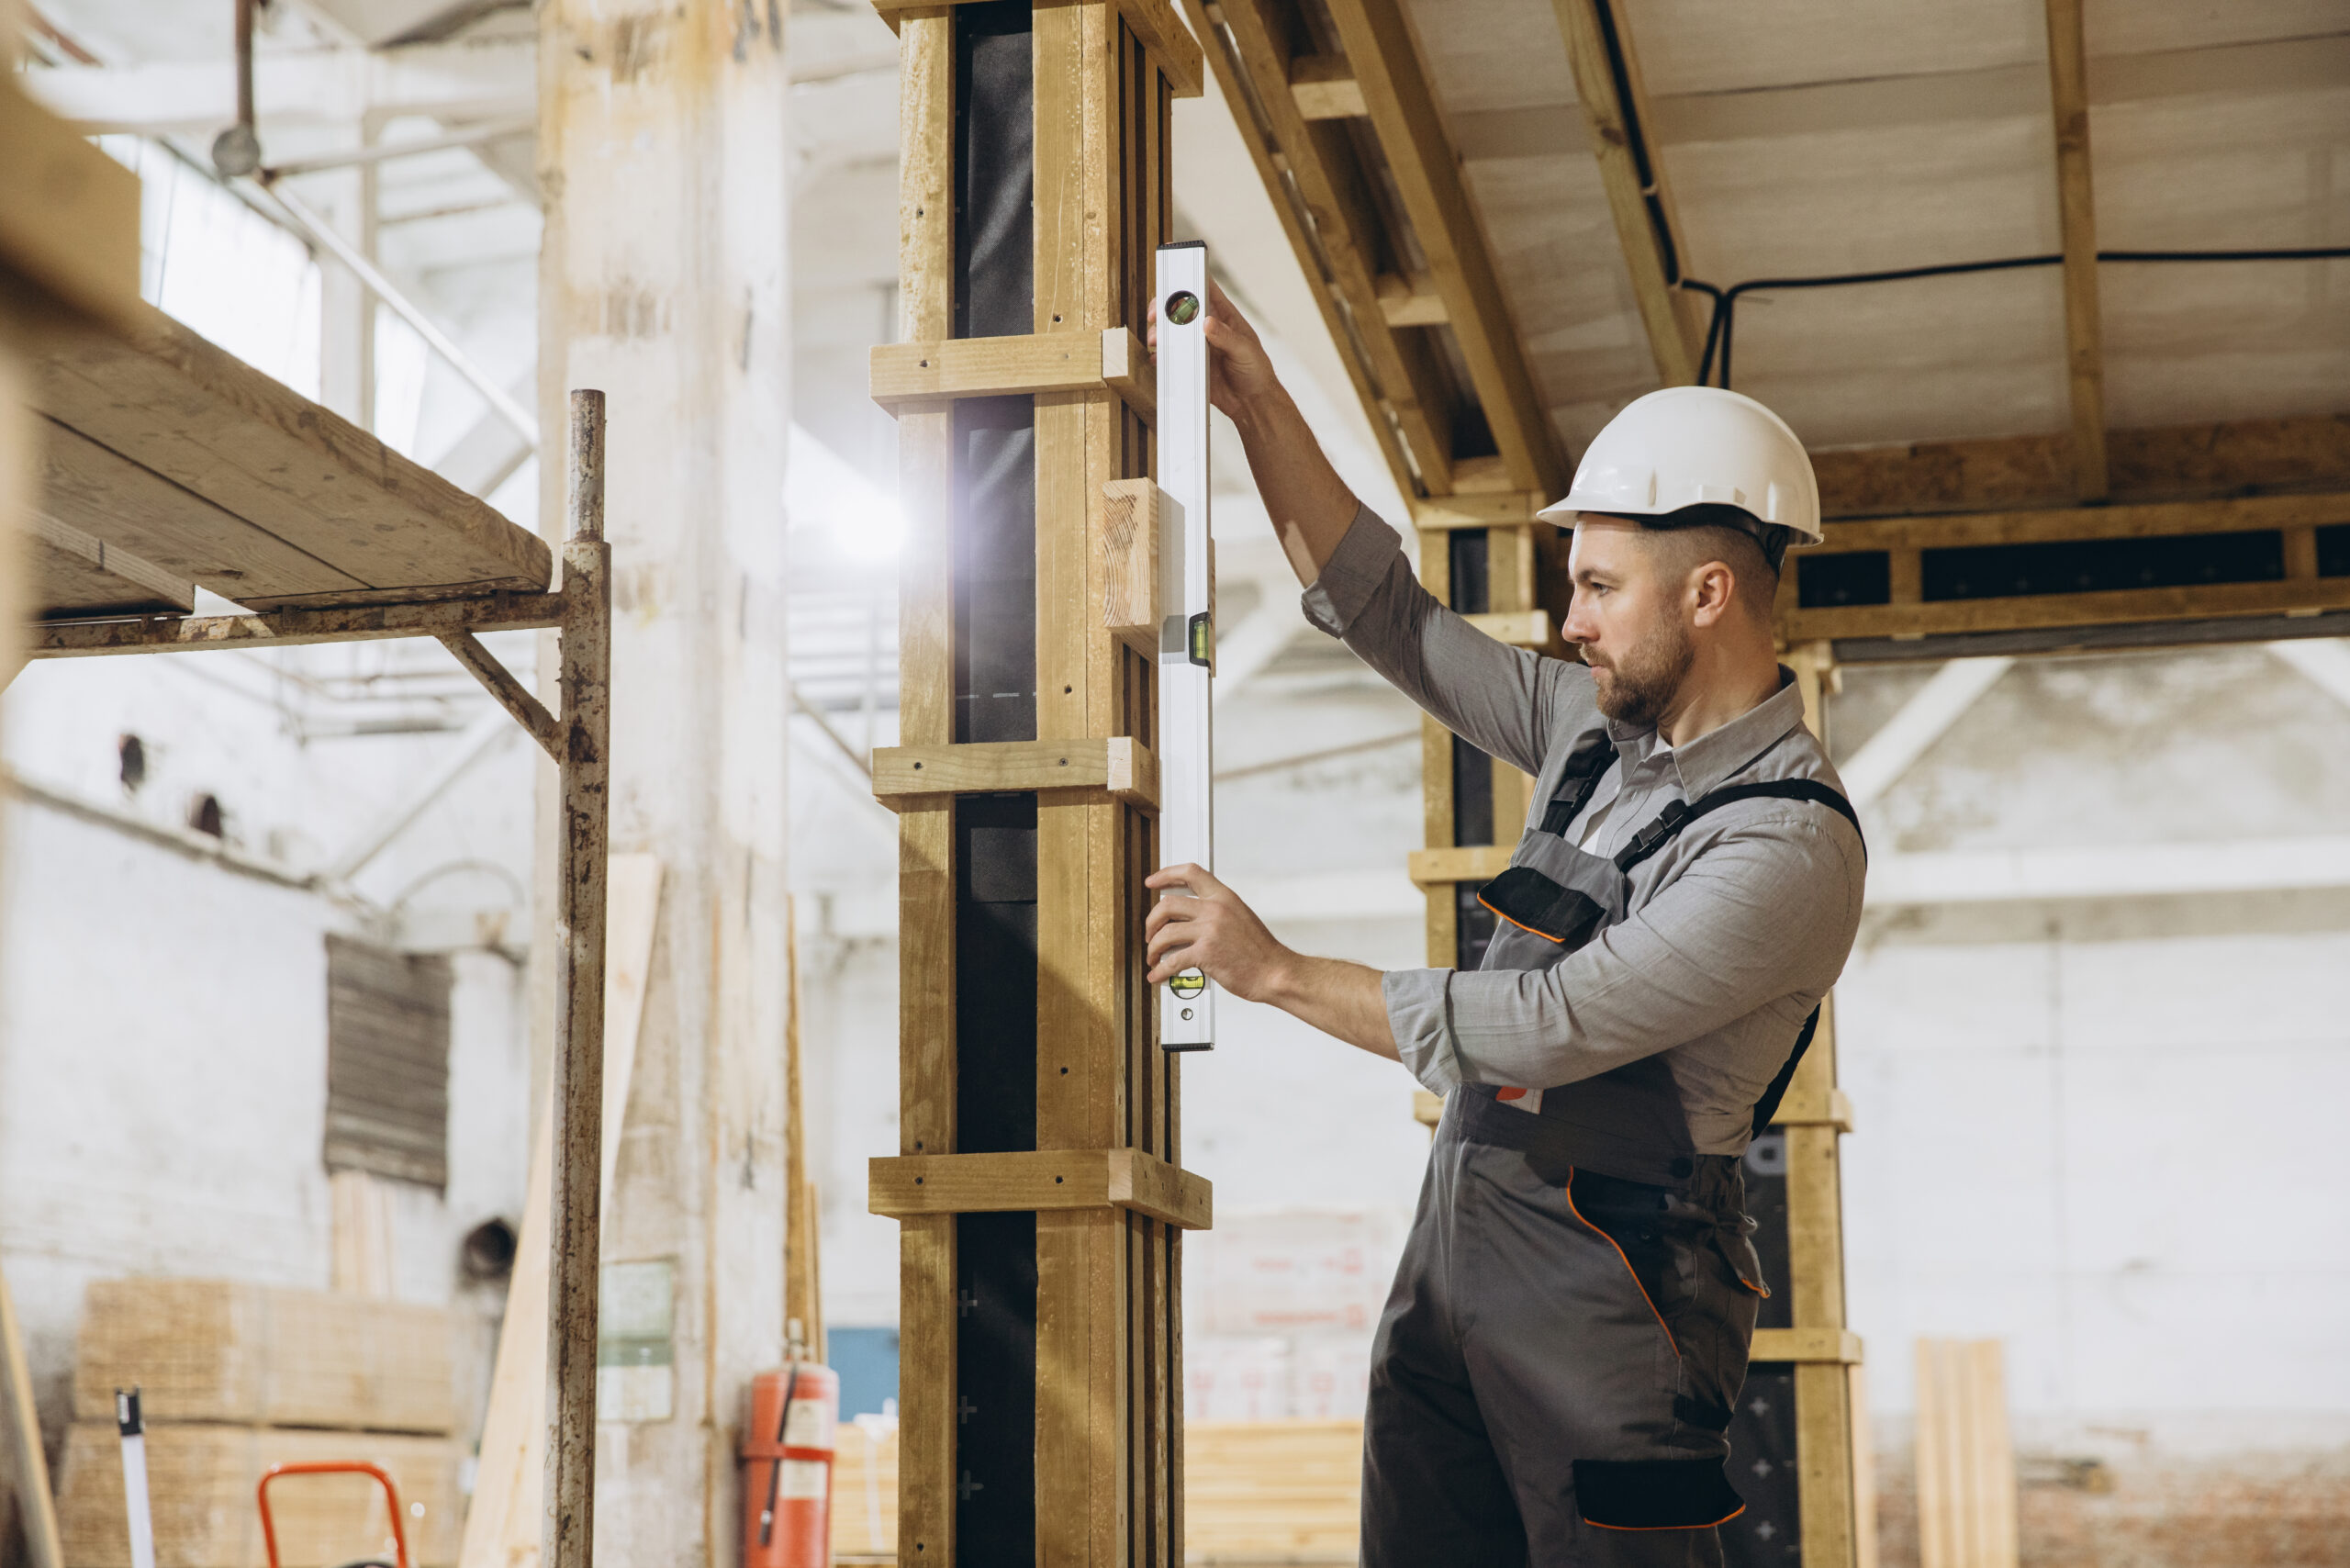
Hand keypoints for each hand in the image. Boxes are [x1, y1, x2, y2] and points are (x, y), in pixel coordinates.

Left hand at [1144, 863, 1292, 1003]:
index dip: (1166, 874)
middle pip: (1167, 904)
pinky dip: (1160, 970)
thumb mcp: (1240, 918)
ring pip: (1165, 933)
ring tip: (1154, 957)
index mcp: (1224, 897)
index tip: (1152, 882)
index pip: (1190, 872)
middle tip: (1151, 933)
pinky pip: (1172, 960)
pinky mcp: (1206, 953)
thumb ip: (1216, 913)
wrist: (1275, 972)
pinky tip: (1158, 975)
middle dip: (1152, 921)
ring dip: (1154, 948)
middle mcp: (1216, 909)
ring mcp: (1210, 930)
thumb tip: (1188, 919)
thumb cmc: (1260, 951)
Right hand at [1146, 278, 1284, 424]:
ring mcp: (1196, 345)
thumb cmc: (1256, 370)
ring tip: (1155, 340)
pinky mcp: (1189, 364)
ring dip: (1159, 333)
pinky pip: (1170, 355)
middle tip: (1155, 315)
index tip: (1172, 281)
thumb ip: (1226, 336)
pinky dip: (1160, 356)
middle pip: (1180, 308)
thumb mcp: (1245, 350)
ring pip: (1171, 331)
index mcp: (1223, 316)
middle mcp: (1206, 327)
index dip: (1188, 281)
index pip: (1204, 290)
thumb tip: (1207, 322)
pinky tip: (1157, 358)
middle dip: (1164, 307)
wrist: (1251, 402)